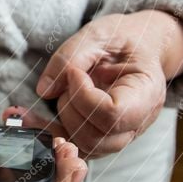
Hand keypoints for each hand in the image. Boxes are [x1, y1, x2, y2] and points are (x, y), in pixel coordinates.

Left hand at [35, 11, 182, 158]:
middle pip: (96, 136)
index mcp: (146, 92)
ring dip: (62, 121)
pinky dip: (54, 132)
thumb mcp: (97, 35)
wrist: (140, 47)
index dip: (83, 96)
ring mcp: (123, 134)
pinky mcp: (104, 137)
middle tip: (68, 80)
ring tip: (63, 91)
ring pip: (85, 146)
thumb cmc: (124, 39)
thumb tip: (45, 90)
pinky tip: (36, 115)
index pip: (112, 114)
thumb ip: (69, 58)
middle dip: (70, 108)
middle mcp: (138, 121)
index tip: (75, 72)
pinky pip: (77, 146)